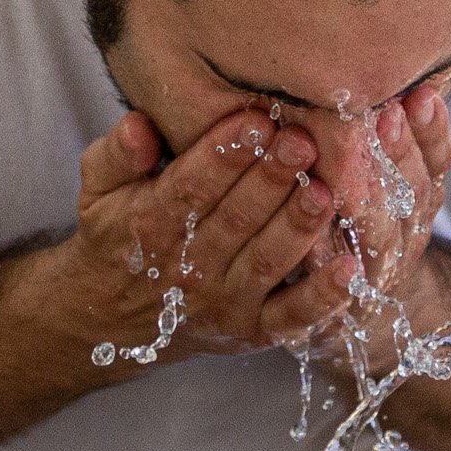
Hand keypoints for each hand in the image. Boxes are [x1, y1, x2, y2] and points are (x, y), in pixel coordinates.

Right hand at [60, 108, 358, 362]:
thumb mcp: (99, 190)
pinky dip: (322, 299)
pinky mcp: (253, 330)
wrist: (112, 317)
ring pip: (266, 262)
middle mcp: (188, 267)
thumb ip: (116, 155)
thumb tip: (140, 125)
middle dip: (270, 179)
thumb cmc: (117, 235)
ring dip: (298, 228)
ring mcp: (224, 302)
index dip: (223, 154)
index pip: (189, 186)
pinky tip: (350, 269)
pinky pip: (291, 318)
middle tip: (302, 140)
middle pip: (234, 220)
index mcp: (150, 224)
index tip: (255, 119)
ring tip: (325, 190)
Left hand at [329, 86, 450, 304]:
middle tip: (384, 115)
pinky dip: (329, 268)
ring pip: (383, 238)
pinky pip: (343, 287)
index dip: (432, 131)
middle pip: (414, 194)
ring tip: (343, 170)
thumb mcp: (378, 162)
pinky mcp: (342, 306)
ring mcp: (379, 273)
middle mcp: (406, 236)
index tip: (421, 94)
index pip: (437, 161)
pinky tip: (311, 243)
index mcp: (418, 199)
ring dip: (367, 203)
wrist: (339, 311)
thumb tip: (449, 65)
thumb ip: (401, 121)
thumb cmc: (349, 214)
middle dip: (400, 153)